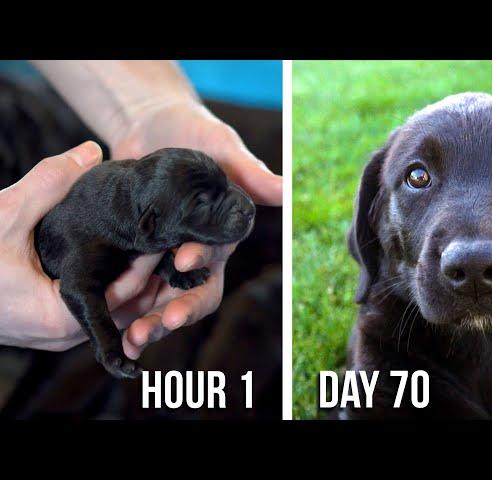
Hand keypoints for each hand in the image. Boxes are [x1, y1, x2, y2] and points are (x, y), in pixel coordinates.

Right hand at [0, 142, 188, 350]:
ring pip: (113, 313)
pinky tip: (129, 263)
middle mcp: (61, 335)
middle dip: (150, 275)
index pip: (124, 295)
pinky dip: (116, 291)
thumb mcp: (6, 214)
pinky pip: (97, 313)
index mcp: (56, 316)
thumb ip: (49, 183)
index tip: (168, 234)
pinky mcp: (51, 329)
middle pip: (125, 308)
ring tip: (158, 248)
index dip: (149, 263)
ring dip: (136, 284)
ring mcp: (57, 336)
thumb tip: (90, 150)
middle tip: (172, 239)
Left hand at [110, 99, 281, 357]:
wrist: (150, 125)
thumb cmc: (196, 131)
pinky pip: (134, 287)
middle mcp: (198, 251)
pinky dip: (124, 306)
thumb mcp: (221, 146)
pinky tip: (108, 322)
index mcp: (221, 232)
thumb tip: (288, 191)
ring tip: (130, 340)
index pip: (217, 259)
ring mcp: (166, 255)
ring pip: (163, 299)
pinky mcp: (138, 254)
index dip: (203, 266)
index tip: (182, 262)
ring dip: (149, 322)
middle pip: (193, 292)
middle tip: (152, 330)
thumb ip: (250, 173)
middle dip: (175, 313)